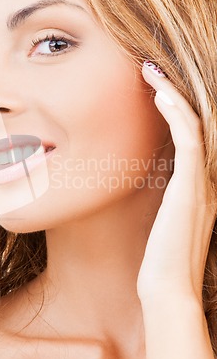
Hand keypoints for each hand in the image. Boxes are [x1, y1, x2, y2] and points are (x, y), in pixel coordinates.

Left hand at [136, 61, 216, 304]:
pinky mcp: (191, 187)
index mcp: (201, 184)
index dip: (176, 108)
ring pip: (194, 124)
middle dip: (175, 93)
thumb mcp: (165, 218)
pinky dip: (176, 114)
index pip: (192, 135)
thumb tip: (153, 177)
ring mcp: (203, 181)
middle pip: (197, 122)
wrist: (168, 288)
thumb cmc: (161, 257)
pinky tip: (159, 96)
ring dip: (173, 94)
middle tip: (152, 69)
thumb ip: (167, 195)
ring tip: (150, 72)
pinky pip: (188, 139)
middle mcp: (207, 178)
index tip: (154, 89)